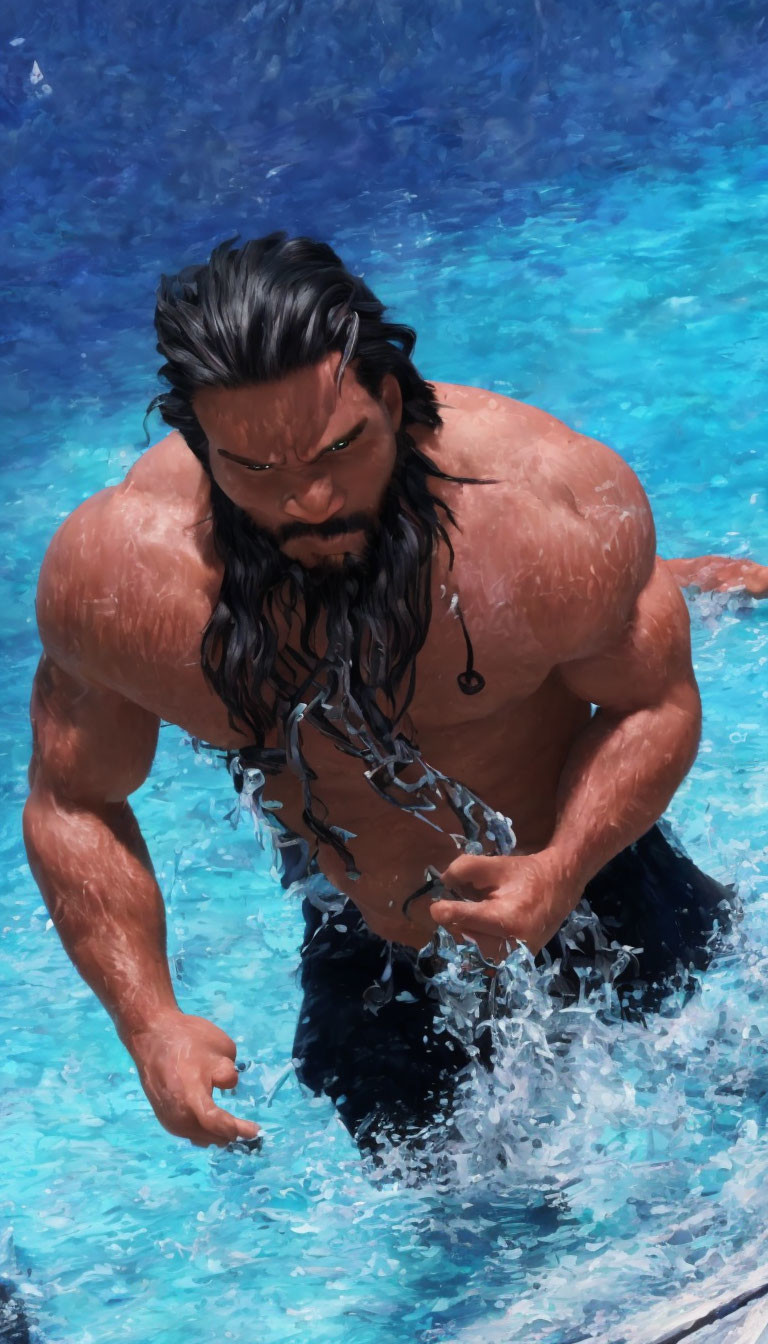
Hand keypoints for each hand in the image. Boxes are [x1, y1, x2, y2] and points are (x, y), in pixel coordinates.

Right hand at [124, 1011, 260, 1147]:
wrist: (151, 1035)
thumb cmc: (187, 1038)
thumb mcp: (220, 1049)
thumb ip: (228, 1074)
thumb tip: (228, 1087)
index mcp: (191, 1096)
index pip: (217, 1123)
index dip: (238, 1129)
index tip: (255, 1130)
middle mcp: (178, 1114)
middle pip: (210, 1135)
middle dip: (230, 1134)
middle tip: (247, 1131)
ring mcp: (168, 1117)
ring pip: (198, 1136)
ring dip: (215, 1136)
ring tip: (232, 1131)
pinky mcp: (163, 1115)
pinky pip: (187, 1131)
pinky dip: (202, 1131)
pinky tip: (211, 1126)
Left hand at [430, 851, 577, 963]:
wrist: (561, 888)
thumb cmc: (526, 875)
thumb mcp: (495, 864)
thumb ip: (464, 869)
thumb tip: (442, 883)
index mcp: (506, 919)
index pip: (461, 919)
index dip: (443, 910)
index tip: (437, 905)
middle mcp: (510, 946)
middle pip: (462, 935)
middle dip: (455, 919)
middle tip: (460, 903)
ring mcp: (514, 958)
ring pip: (469, 948)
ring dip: (465, 930)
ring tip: (476, 913)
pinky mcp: (516, 963)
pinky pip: (483, 955)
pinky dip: (476, 940)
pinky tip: (483, 926)